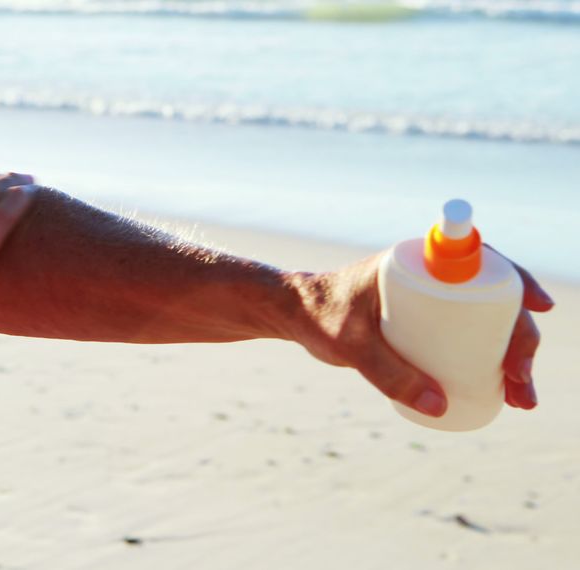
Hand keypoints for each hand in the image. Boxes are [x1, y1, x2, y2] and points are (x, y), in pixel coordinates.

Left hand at [288, 250, 552, 416]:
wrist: (293, 317)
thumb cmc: (317, 317)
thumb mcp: (350, 345)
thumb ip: (388, 373)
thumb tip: (440, 407)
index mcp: (416, 263)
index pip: (478, 261)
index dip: (516, 279)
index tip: (537, 307)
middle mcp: (429, 278)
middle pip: (491, 301)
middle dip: (520, 339)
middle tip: (521, 380)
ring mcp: (429, 303)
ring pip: (484, 325)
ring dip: (510, 358)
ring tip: (520, 398)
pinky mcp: (423, 325)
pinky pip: (466, 339)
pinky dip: (488, 363)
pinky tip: (502, 392)